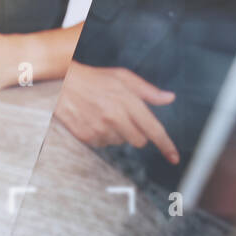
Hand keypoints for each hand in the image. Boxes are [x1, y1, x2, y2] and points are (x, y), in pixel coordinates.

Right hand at [54, 63, 179, 164]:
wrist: (62, 84)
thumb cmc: (94, 79)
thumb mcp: (123, 77)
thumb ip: (148, 90)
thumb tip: (169, 98)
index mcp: (127, 101)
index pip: (154, 129)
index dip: (166, 146)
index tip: (173, 157)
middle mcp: (115, 117)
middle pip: (139, 141)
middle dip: (138, 133)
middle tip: (126, 118)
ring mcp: (100, 129)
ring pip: (121, 143)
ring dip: (118, 133)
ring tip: (105, 115)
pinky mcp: (88, 137)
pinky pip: (104, 145)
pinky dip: (103, 136)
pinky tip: (95, 121)